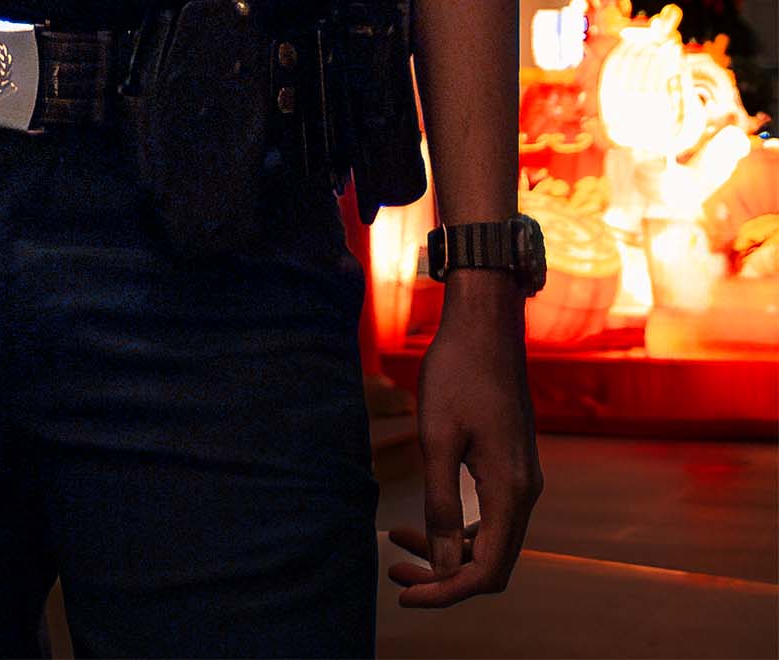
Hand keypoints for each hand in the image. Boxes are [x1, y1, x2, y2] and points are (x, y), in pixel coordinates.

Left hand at [388, 275, 540, 606]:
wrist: (484, 326)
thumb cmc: (457, 374)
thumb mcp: (438, 440)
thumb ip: (442, 505)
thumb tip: (443, 566)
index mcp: (512, 492)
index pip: (487, 570)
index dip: (446, 591)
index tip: (404, 593)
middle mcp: (525, 493)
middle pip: (491, 564)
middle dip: (444, 578)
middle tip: (395, 573)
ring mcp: (522, 480)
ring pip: (491, 541)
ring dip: (449, 554)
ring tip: (398, 548)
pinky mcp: (511, 466)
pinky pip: (491, 516)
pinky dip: (459, 529)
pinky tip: (422, 521)